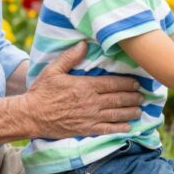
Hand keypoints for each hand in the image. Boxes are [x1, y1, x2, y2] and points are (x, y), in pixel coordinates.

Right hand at [24, 43, 141, 137]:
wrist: (30, 115)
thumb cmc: (41, 91)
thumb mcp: (53, 70)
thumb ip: (70, 57)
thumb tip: (83, 44)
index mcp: (85, 86)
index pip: (113, 83)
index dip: (128, 84)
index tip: (137, 83)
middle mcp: (91, 102)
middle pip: (118, 99)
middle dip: (133, 97)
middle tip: (143, 96)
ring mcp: (89, 117)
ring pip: (116, 114)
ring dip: (130, 112)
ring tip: (140, 110)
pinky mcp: (85, 129)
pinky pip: (106, 129)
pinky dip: (119, 128)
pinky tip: (128, 127)